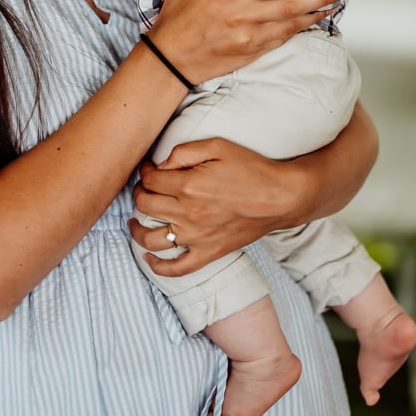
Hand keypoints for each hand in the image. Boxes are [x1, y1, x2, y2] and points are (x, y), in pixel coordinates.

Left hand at [130, 138, 299, 275]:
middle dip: (140, 193)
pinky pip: (177, 269)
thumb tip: (162, 164)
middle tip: (147, 187)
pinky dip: (158, 267)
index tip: (150, 169)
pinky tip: (149, 258)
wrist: (281, 197)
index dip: (146, 172)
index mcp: (188, 186)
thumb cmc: (251, 168)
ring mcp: (197, 237)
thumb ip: (184, 152)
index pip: (150, 180)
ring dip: (136, 229)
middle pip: (146, 205)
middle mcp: (188, 214)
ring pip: (152, 240)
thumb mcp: (217, 146)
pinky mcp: (209, 253)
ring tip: (134, 221)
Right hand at [149, 0, 351, 85]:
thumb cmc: (176, 19)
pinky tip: (316, 17)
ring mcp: (250, 37)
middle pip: (291, 3)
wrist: (170, 61)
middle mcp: (242, 15)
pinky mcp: (253, 52)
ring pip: (294, 23)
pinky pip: (284, 38)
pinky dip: (303, 27)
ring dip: (320, 10)